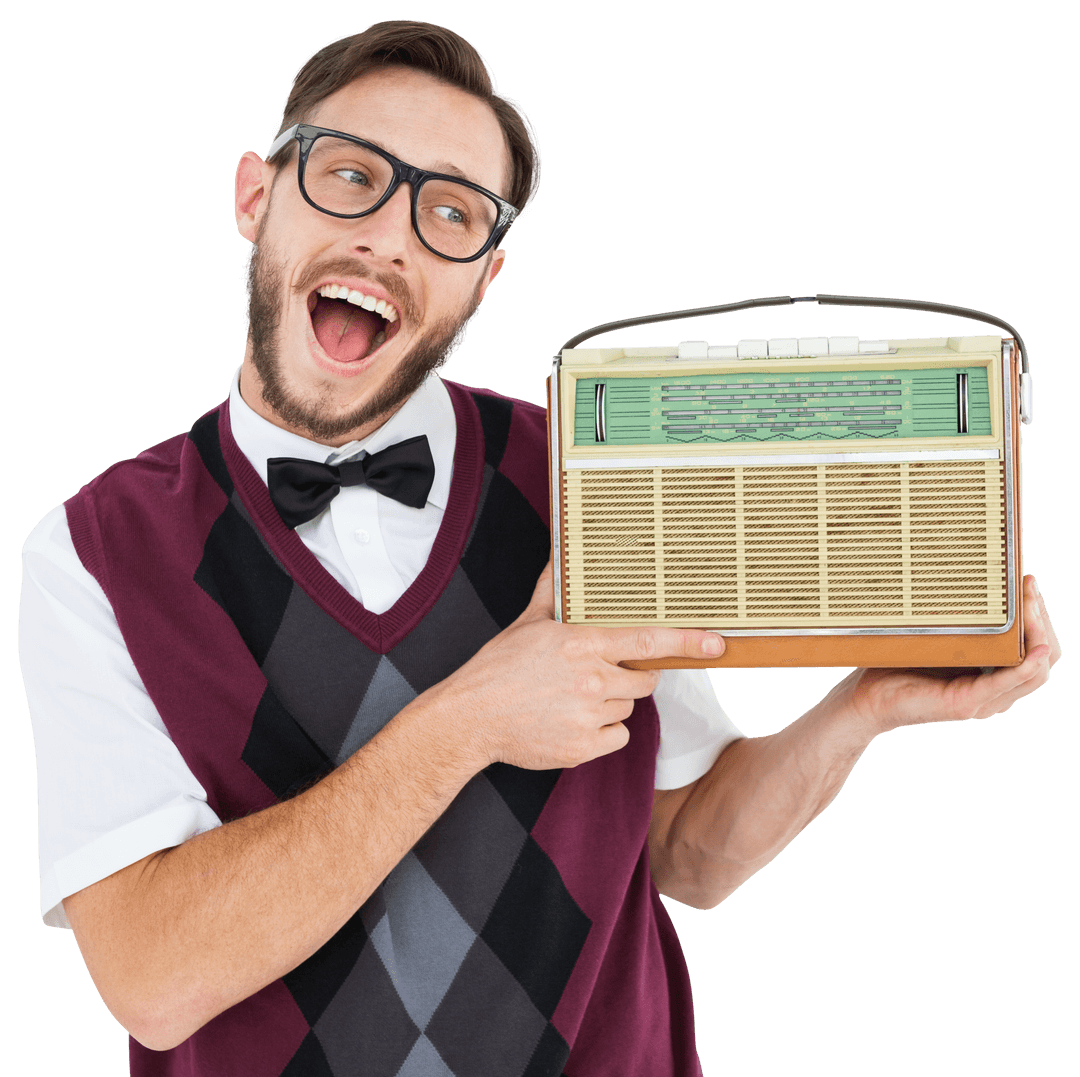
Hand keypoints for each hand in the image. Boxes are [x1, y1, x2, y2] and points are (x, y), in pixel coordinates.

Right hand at [425, 561, 724, 770]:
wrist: (470, 718)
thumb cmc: (497, 668)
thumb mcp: (526, 623)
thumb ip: (550, 591)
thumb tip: (557, 559)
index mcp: (581, 643)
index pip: (647, 640)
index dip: (686, 641)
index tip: (717, 643)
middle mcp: (591, 679)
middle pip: (644, 680)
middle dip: (632, 676)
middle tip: (600, 673)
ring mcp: (589, 716)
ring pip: (628, 708)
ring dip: (611, 703)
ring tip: (571, 698)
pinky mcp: (584, 747)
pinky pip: (617, 736)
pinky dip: (602, 732)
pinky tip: (572, 722)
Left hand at [826, 576, 1059, 736]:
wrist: (866, 698)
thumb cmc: (896, 666)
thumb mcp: (934, 638)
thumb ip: (956, 620)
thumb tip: (965, 578)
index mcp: (991, 676)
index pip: (1037, 649)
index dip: (1039, 616)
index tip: (1026, 582)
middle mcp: (995, 691)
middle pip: (1044, 655)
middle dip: (1042, 617)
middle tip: (1027, 584)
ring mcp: (984, 700)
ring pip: (1036, 668)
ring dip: (1038, 632)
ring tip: (1027, 602)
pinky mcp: (968, 703)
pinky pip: (1010, 683)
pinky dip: (1027, 665)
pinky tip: (1033, 648)